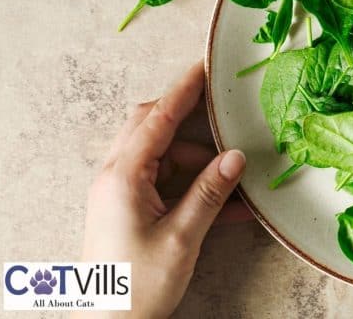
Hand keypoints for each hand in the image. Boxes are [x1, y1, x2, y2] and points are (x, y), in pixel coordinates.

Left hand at [79, 61, 249, 317]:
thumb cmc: (137, 285)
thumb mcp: (182, 237)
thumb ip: (210, 192)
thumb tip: (236, 157)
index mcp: (123, 176)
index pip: (156, 118)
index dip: (183, 90)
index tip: (204, 66)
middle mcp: (116, 177)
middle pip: (151, 127)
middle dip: (188, 120)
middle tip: (223, 115)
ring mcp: (120, 192)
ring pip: (161, 155)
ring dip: (197, 161)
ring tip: (232, 179)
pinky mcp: (128, 209)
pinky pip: (163, 182)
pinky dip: (192, 186)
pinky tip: (227, 205)